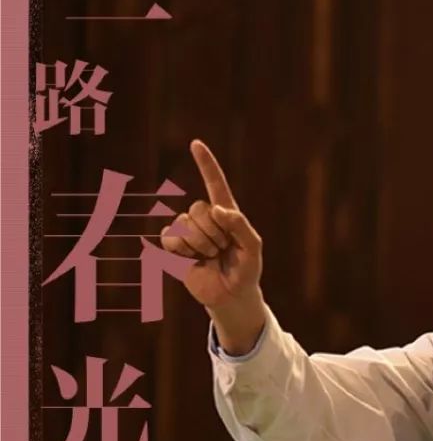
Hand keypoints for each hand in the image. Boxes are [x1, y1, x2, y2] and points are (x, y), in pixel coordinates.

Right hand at [162, 140, 266, 354]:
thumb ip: (241, 225)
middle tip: (222, 250)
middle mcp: (205, 218)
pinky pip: (170, 237)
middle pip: (200, 209)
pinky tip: (193, 260)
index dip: (206, 164)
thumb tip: (217, 209)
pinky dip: (183, 250)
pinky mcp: (174, 246)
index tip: (196, 144)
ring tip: (210, 257)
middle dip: (214, 233)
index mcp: (226, 213)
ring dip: (201, 245)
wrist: (231, 296)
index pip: (215, 183)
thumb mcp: (253, 248)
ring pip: (185, 223)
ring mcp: (188, 231)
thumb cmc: (245, 271)